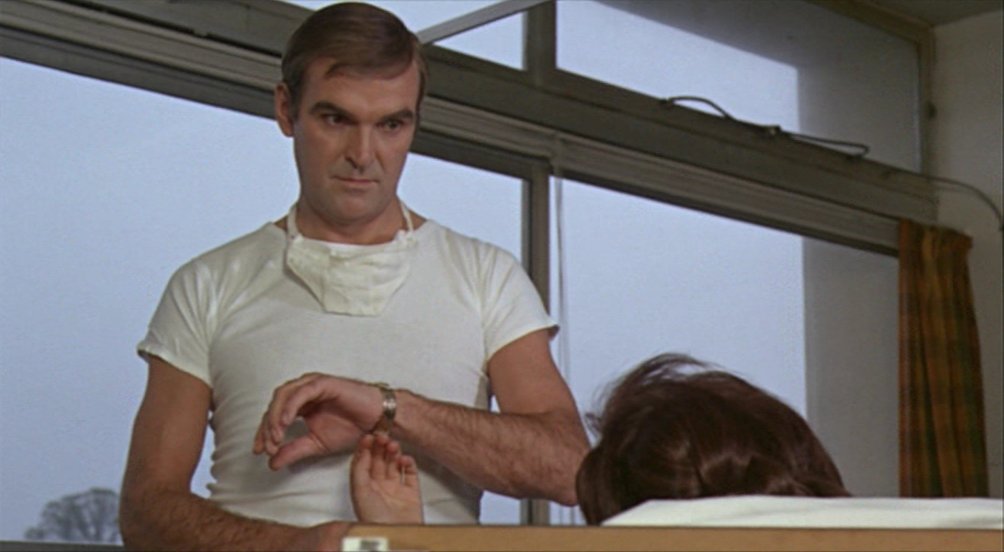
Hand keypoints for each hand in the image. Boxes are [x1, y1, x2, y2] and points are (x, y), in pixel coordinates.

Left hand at [253, 373, 382, 469]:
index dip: (264, 433)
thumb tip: (271, 464)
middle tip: (268, 447)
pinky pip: (301, 393)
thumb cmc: (351, 427)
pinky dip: (290, 407)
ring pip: (283, 396)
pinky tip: (285, 422)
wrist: (376, 421)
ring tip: (276, 437)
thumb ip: (294, 451)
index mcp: (300, 404)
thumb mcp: (316, 445)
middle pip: (274, 404)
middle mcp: (303, 391)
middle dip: (267, 427)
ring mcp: (312, 384)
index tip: (260, 451)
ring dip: (275, 417)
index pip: (273, 415)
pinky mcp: (322, 383)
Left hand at [350, 434, 422, 523]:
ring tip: (393, 445)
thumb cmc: (373, 519)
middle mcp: (379, 487)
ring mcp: (395, 489)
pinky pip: (410, 473)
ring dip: (394, 452)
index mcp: (364, 486)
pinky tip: (404, 459)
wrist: (393, 534)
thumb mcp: (359, 491)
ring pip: (394, 464)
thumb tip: (363, 450)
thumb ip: (359, 469)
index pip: (364, 461)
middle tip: (383, 436)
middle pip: (379, 460)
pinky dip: (408, 463)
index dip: (366, 447)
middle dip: (381, 446)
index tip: (369, 435)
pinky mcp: (411, 493)